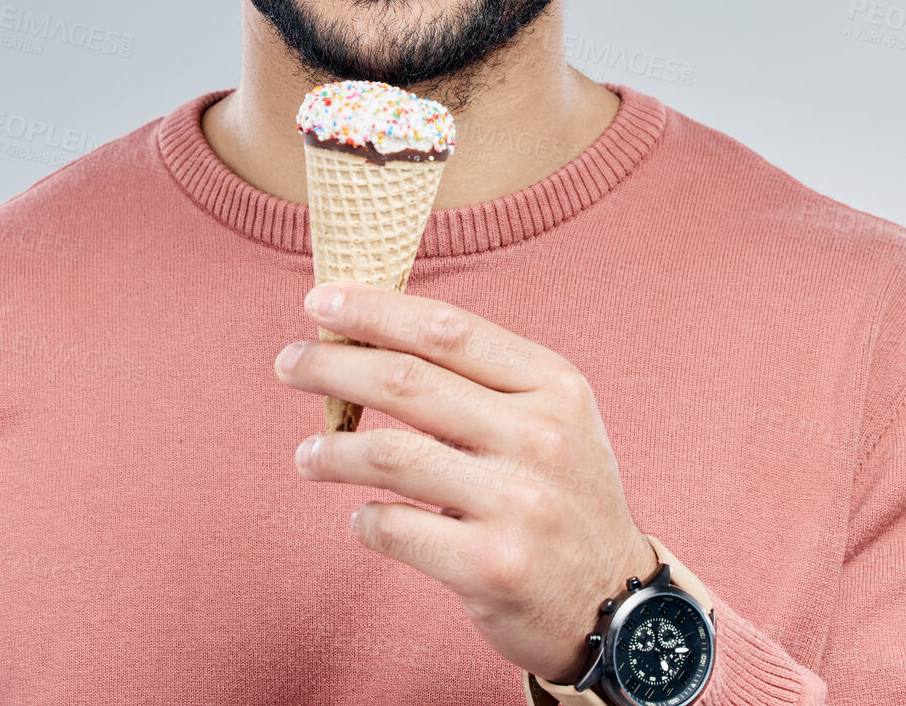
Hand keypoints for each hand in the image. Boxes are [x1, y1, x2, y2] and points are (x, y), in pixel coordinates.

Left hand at [273, 280, 660, 684]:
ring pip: (389, 455)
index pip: (447, 329)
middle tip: (289, 364)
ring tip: (306, 456)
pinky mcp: (491, 569)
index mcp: (553, 385)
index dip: (375, 309)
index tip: (320, 302)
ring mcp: (518, 505)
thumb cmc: (560, 492)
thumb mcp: (552, 416)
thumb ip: (480, 377)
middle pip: (407, 381)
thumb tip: (372, 334)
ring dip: (331, 451)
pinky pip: (394, 529)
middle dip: (331, 366)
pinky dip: (364, 520)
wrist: (616, 604)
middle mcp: (540, 437)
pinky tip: (360, 518)